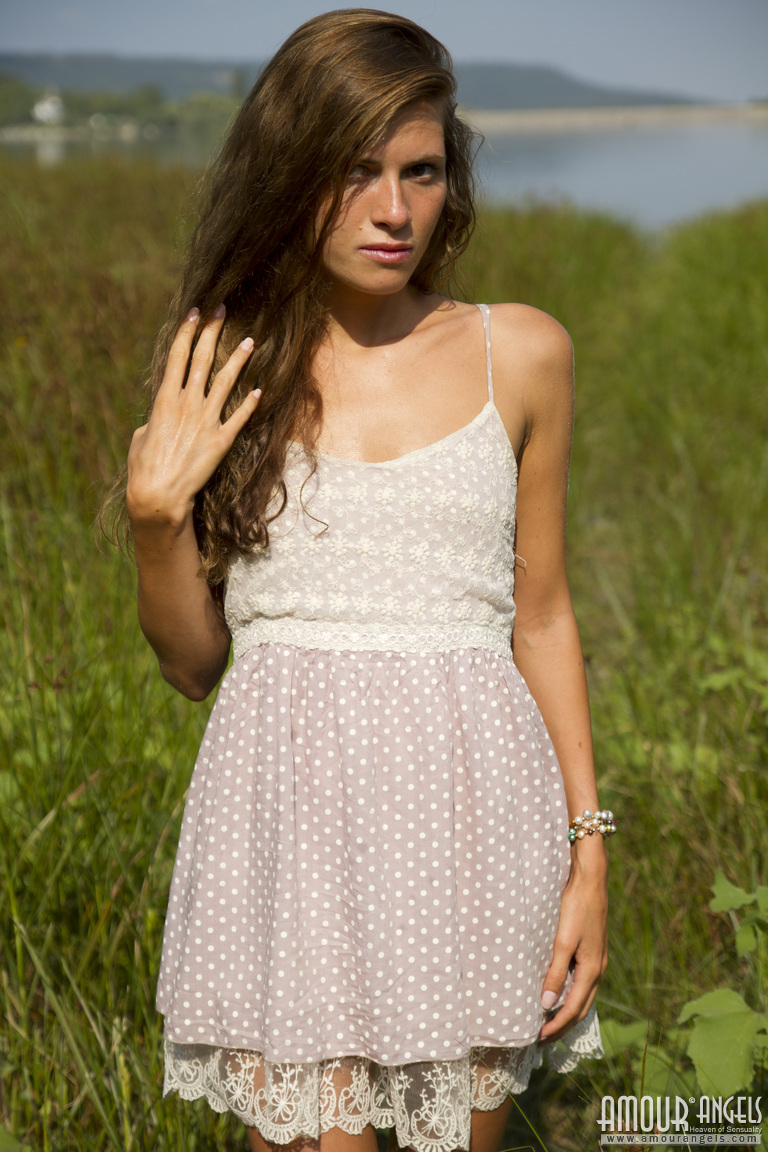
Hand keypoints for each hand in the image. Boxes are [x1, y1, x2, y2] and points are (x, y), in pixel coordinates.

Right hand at [126, 303, 259, 525]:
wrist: (159, 495)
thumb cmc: (143, 468)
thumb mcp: (140, 437)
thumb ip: (153, 421)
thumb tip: (157, 419)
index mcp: (164, 399)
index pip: (177, 356)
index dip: (187, 331)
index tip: (196, 312)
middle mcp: (187, 404)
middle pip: (202, 359)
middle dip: (213, 332)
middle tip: (223, 310)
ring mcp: (206, 421)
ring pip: (226, 382)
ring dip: (238, 359)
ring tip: (250, 340)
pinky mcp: (221, 441)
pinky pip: (239, 417)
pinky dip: (249, 404)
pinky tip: (259, 390)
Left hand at [537, 854, 607, 1044]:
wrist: (591, 882)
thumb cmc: (577, 909)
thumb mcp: (563, 941)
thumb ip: (555, 972)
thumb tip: (546, 1003)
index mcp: (592, 970)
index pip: (573, 1009)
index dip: (557, 1026)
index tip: (539, 1038)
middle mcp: (597, 969)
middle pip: (581, 1008)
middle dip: (563, 1026)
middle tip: (542, 1039)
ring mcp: (596, 961)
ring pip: (583, 996)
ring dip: (567, 1012)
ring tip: (549, 1022)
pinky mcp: (592, 952)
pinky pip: (582, 983)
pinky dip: (570, 995)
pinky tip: (559, 993)